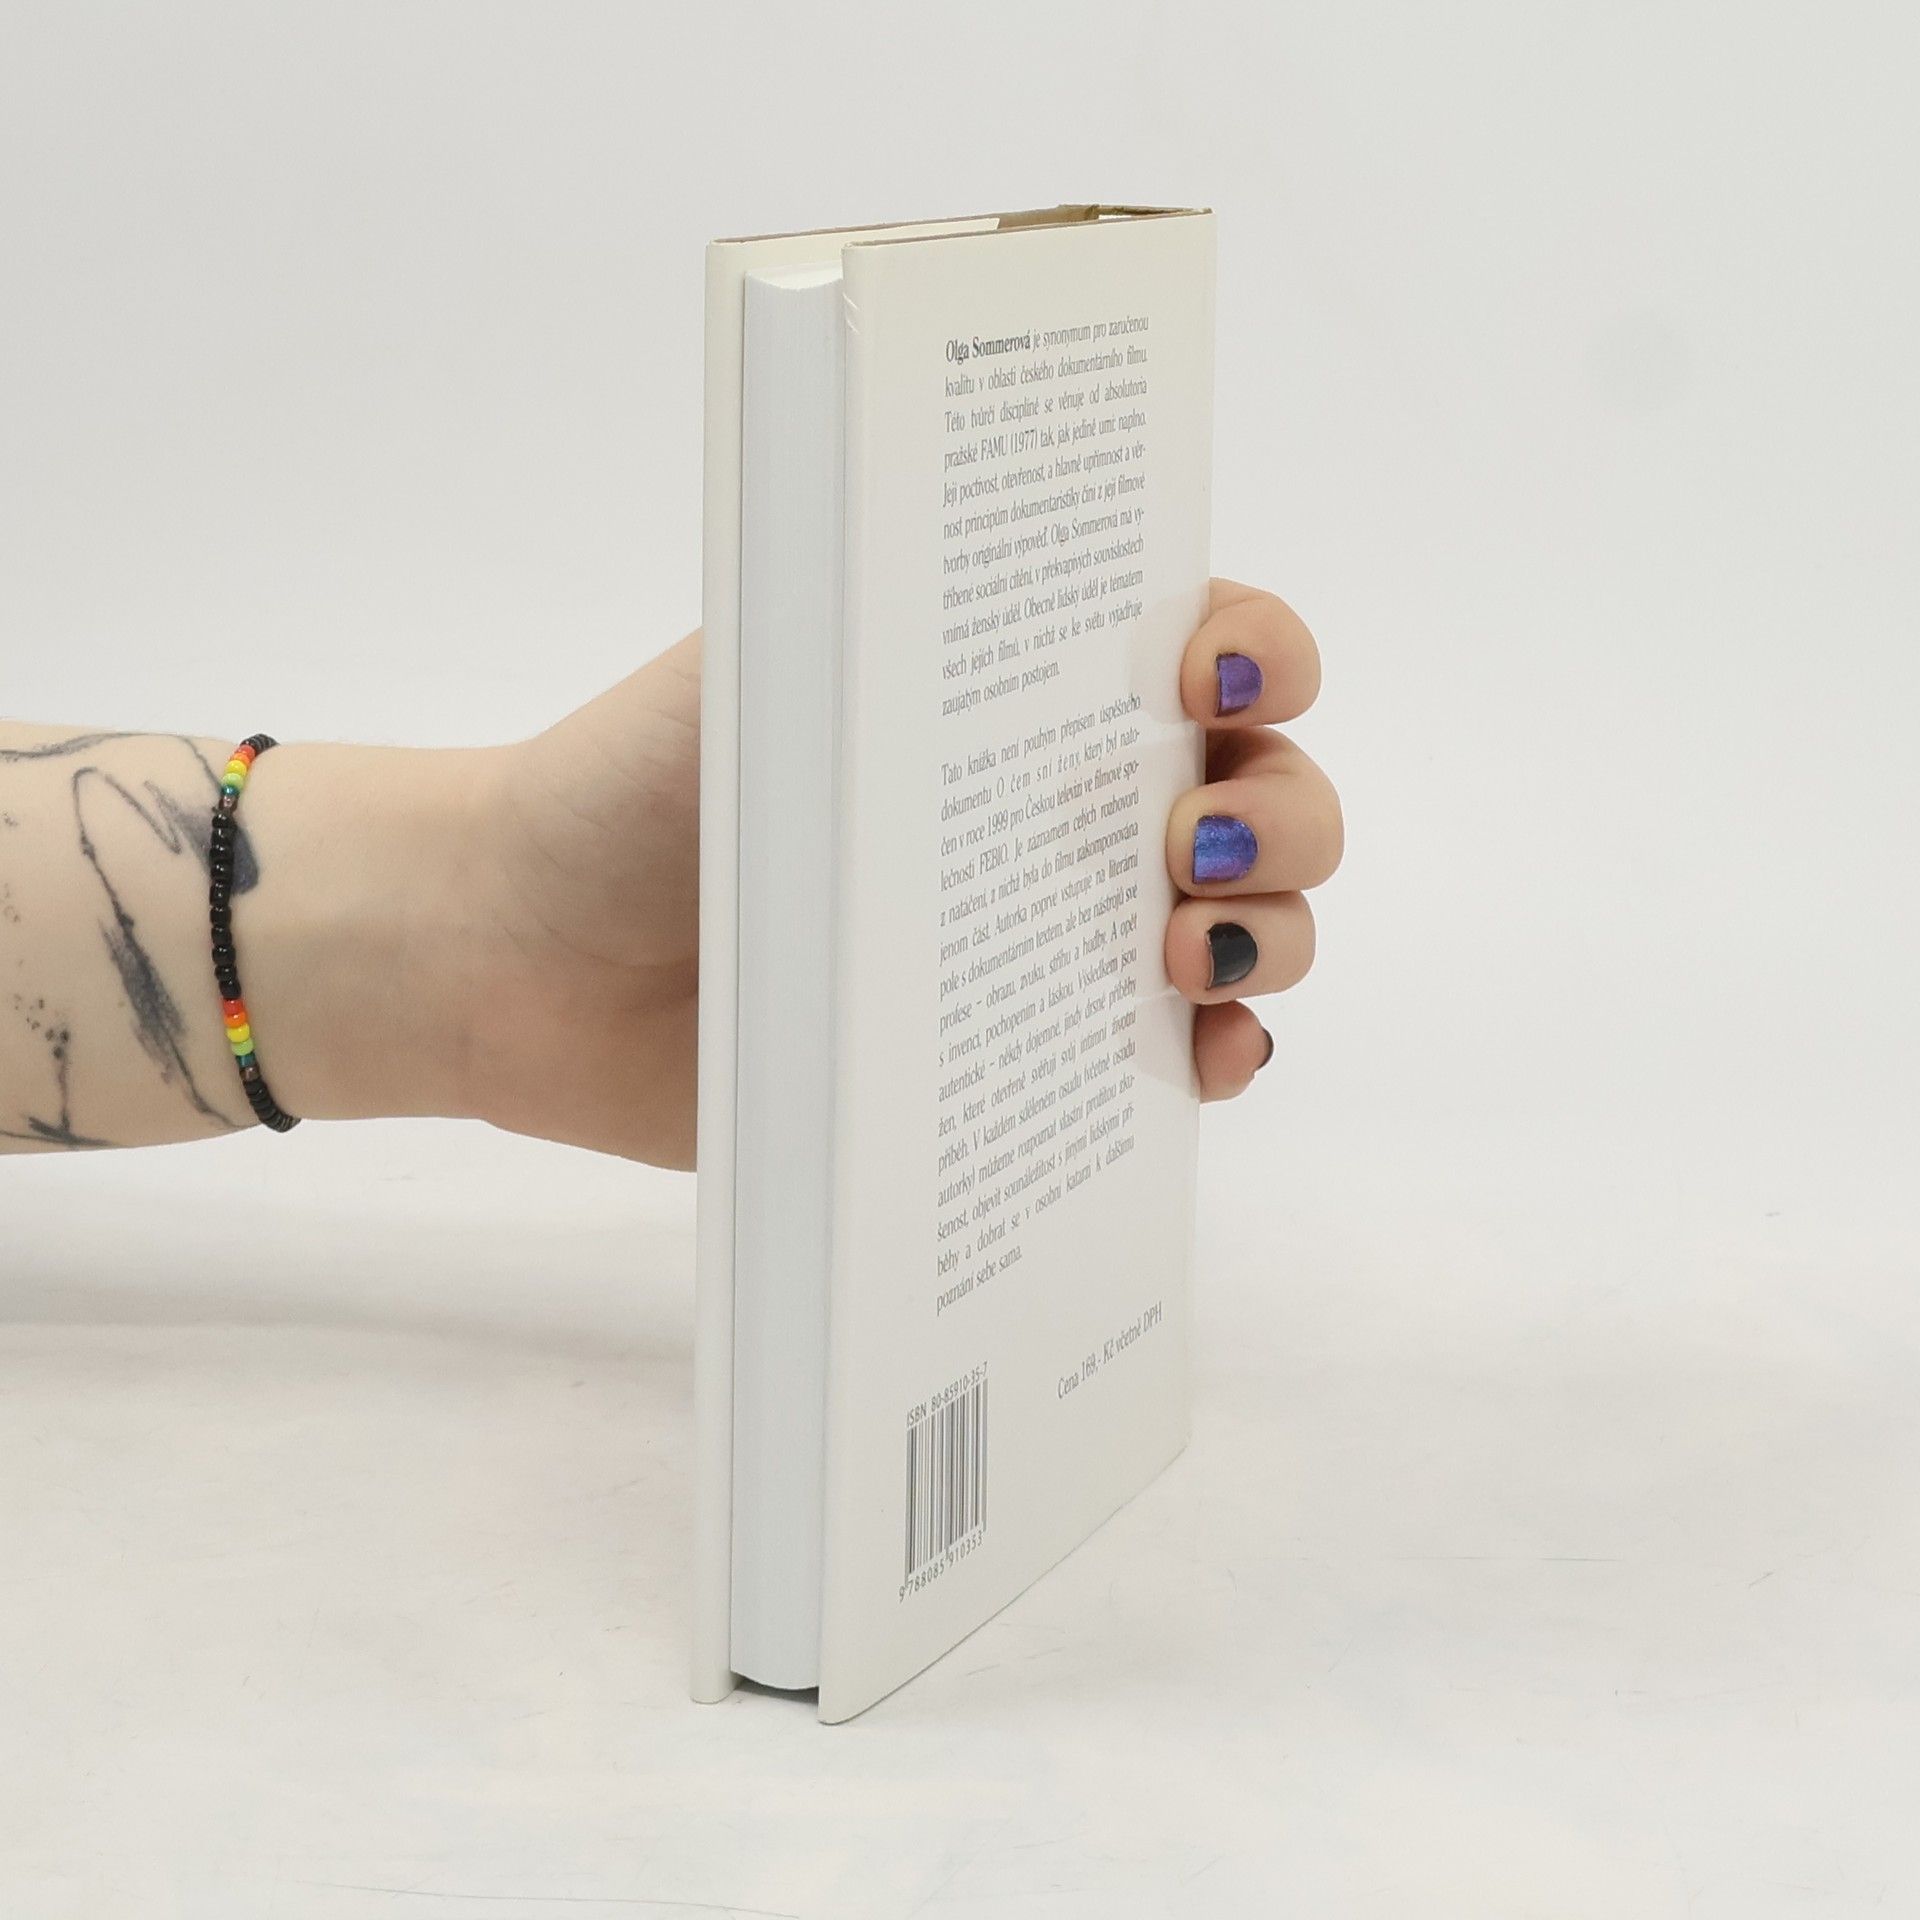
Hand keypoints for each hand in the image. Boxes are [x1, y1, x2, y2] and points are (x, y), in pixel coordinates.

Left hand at [462, 580, 1338, 1165]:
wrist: (527, 957)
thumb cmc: (634, 783)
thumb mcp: (764, 659)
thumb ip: (899, 623)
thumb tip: (1067, 621)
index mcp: (1023, 683)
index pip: (1212, 639)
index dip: (1263, 648)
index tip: (1211, 676)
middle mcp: (1067, 802)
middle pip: (1269, 791)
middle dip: (1280, 815)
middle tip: (1184, 845)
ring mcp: (1055, 934)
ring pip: (1252, 924)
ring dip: (1269, 936)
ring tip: (1182, 957)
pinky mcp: (1023, 1056)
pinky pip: (1178, 1056)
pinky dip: (1222, 1055)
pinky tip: (1198, 1058)